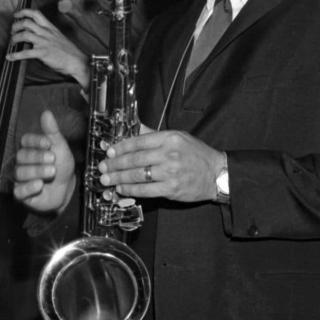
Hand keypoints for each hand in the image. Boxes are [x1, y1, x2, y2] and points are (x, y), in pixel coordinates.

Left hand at [7, 9, 89, 87]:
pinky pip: (25, 53)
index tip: (16, 15)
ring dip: (14, 38)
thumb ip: (46, 33)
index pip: (36, 13)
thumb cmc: (67, 51)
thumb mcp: (57, 37)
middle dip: (16, 26)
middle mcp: (46, 32)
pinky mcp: (43, 53)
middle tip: (12, 32)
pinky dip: (15, 55)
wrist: (76, 61)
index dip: (23, 12)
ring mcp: (44, 42)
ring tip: (12, 43)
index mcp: (50, 27)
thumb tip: (34, 33)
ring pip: (24, 34)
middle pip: (27, 22)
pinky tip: (10, 57)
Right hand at [13, 110, 75, 212]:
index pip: (25, 141)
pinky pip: (19, 191)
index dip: (36, 141)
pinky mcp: (22, 193)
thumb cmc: (61, 166)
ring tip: (51, 172)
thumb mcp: (60, 147)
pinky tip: (39, 185)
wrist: (66, 188)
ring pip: (20, 173)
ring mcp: (21, 178)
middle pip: (22, 156)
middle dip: (38, 158)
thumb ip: (52, 131)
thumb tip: (47, 114)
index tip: (48, 143)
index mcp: (30, 148)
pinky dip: (29, 188)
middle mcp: (23, 162)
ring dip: (37, 172)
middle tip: (52, 159)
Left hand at [99, 130, 224, 201]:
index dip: (120, 147)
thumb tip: (133, 130)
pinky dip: (130, 190)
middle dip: (114, 164)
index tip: (108, 151)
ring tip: (106, 179)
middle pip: (134, 159)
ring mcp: (170, 172)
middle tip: (102, 167)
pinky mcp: (171, 189)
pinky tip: (121, 189)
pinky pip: (145, 190)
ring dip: (118, 178)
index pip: (138, 141)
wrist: (217, 174)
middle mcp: (169, 154)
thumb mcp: (178, 138)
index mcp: (169, 138)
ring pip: (137, 175)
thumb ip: (154, 135)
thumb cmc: (196, 155)